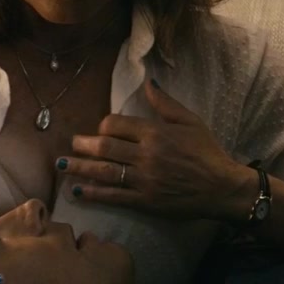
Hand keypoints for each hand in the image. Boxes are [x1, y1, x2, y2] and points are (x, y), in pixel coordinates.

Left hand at [64, 79, 252, 221]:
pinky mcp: (145, 201)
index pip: (116, 124)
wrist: (221, 188)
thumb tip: (148, 82)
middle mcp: (146, 155)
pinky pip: (113, 196)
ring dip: (79, 168)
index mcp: (155, 132)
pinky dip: (93, 193)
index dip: (103, 127)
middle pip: (104, 148)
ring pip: (104, 172)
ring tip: (62, 165)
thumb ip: (165, 103)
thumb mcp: (191, 121)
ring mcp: (144, 180)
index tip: (99, 131)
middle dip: (83, 146)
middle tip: (72, 145)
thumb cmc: (207, 152)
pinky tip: (77, 190)